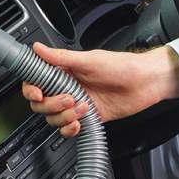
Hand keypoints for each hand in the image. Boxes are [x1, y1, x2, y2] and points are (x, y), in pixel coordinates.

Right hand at [22, 44, 178, 137]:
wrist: (146, 83)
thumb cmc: (123, 66)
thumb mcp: (90, 60)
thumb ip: (62, 58)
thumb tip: (38, 48)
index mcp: (65, 71)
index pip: (36, 81)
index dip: (32, 89)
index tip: (39, 92)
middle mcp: (68, 88)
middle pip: (42, 104)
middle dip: (52, 105)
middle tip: (70, 98)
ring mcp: (77, 104)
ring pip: (54, 118)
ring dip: (64, 117)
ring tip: (83, 108)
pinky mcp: (88, 118)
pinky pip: (68, 129)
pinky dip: (70, 129)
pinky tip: (80, 122)